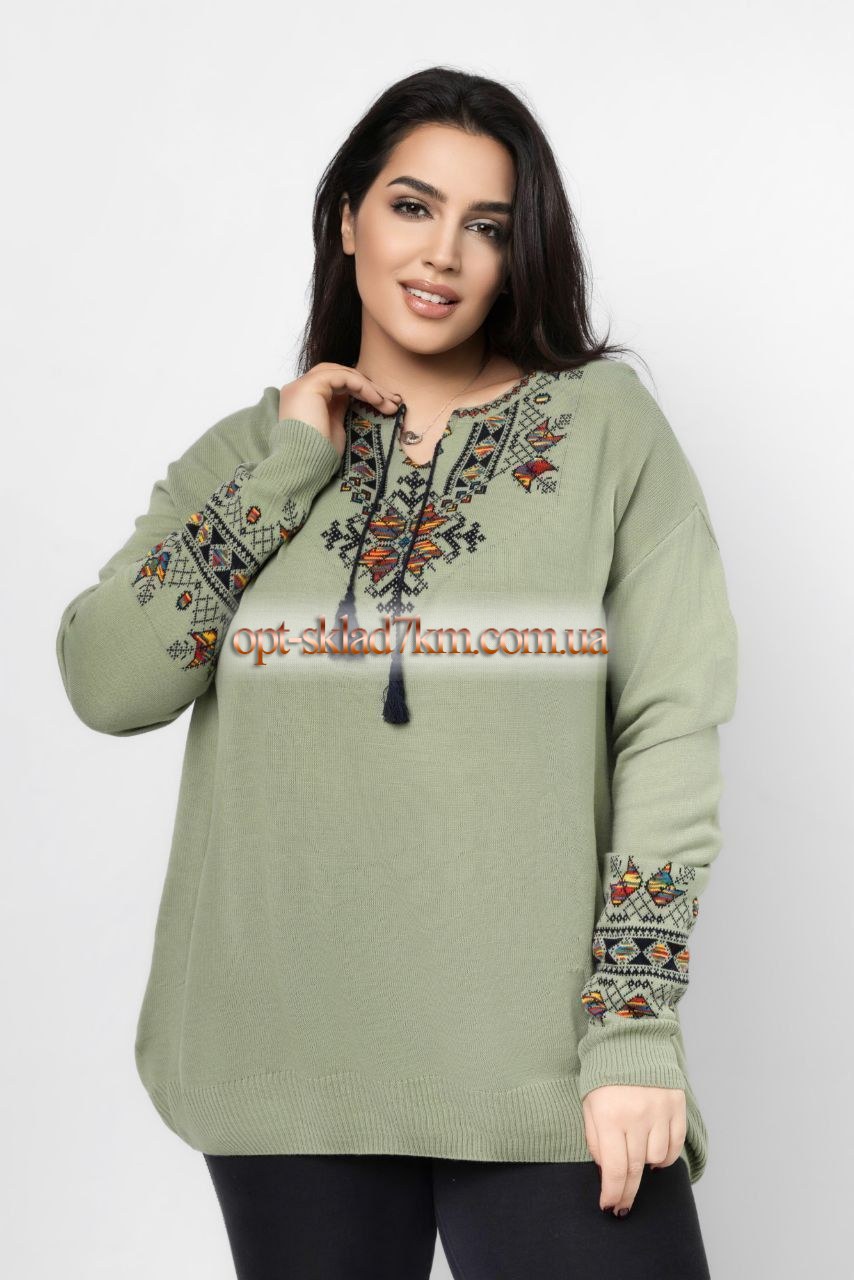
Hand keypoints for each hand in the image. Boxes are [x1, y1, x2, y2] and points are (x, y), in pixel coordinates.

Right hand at [278, 363, 401, 460]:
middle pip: (341, 376)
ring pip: (343, 373)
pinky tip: (377, 400)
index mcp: (304, 399)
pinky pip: (343, 377)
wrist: (304, 466)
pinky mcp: (310, 385)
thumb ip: (339, 408)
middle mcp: (300, 388)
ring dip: (370, 387)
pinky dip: (363, 386)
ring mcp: (303, 385)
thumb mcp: (333, 428)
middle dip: (370, 387)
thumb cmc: (318, 456)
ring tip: (390, 403)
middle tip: (394, 401)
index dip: (363, 391)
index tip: (386, 405)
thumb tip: (356, 397)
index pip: (336, 384)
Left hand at [582, 1084, 686, 1215]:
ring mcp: (660, 1111)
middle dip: (627, 1193)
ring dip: (645, 1167)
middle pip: (635, 1169)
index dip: (612, 1193)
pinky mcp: (677, 1105)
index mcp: (610, 1116)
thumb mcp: (589, 1104)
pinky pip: (674, 1144)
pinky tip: (655, 1156)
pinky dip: (665, 1156)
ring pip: (656, 1159)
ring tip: (636, 1161)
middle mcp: (637, 1117)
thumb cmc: (603, 1072)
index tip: (609, 1205)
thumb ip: (596, 1139)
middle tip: (622, 1207)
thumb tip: (606, 1170)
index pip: (614, 1169)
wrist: (629, 1036)